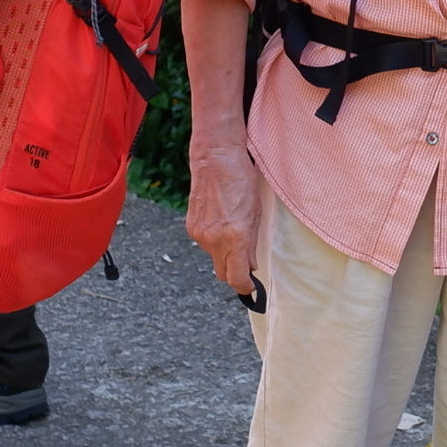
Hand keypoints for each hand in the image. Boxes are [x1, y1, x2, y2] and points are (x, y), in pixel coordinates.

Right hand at [185, 138, 264, 298]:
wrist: (216, 159)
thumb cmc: (241, 181)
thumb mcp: (255, 214)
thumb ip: (251, 244)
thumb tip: (250, 266)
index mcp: (235, 238)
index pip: (237, 278)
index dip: (245, 287)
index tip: (251, 288)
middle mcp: (214, 240)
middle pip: (222, 274)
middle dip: (234, 273)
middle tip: (246, 264)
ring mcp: (199, 234)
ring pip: (213, 257)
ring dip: (224, 253)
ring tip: (233, 230)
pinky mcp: (191, 226)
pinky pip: (205, 243)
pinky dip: (214, 240)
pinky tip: (221, 222)